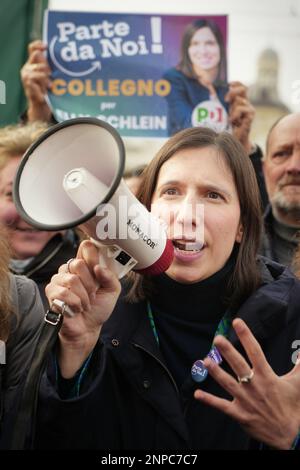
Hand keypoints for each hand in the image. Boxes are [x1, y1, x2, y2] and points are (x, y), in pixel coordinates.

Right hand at [20, 40, 51, 121]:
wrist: (42, 107)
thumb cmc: (50, 90)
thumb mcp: (53, 77)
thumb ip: (55, 67)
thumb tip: (68, 58)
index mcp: (34, 64)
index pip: (32, 48)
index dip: (38, 44)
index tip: (46, 46)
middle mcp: (28, 67)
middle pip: (36, 55)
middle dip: (45, 64)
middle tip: (51, 74)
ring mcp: (26, 76)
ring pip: (37, 69)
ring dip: (45, 77)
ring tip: (50, 86)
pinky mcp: (27, 85)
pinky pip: (35, 80)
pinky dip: (42, 86)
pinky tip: (46, 91)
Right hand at [46, 240, 120, 376]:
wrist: (88, 328)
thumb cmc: (98, 308)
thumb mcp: (113, 291)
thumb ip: (110, 277)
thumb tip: (99, 268)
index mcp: (86, 265)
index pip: (86, 246)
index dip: (93, 255)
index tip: (98, 269)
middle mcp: (70, 269)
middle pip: (78, 263)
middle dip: (90, 283)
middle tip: (92, 294)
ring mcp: (59, 279)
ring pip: (72, 279)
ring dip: (83, 296)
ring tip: (85, 303)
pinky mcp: (51, 292)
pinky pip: (63, 292)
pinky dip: (74, 303)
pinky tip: (76, 308)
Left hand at [194, 319, 299, 448]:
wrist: (291, 436)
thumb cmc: (293, 408)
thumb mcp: (297, 384)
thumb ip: (299, 366)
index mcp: (267, 376)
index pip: (255, 351)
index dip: (246, 335)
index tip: (238, 322)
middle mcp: (254, 386)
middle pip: (238, 365)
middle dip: (227, 351)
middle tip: (217, 339)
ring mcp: (245, 400)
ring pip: (227, 383)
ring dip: (216, 372)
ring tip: (205, 361)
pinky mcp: (239, 414)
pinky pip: (221, 406)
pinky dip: (209, 400)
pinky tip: (197, 394)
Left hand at [225, 82, 254, 153]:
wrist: (236, 141)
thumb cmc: (227, 127)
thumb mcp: (223, 113)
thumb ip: (219, 103)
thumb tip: (209, 90)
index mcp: (240, 101)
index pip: (241, 87)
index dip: (236, 83)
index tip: (228, 84)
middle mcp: (246, 103)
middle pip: (244, 89)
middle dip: (233, 92)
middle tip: (226, 99)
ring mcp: (249, 109)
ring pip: (239, 101)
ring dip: (232, 108)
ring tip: (230, 118)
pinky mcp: (251, 115)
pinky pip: (241, 109)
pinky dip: (235, 114)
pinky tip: (233, 121)